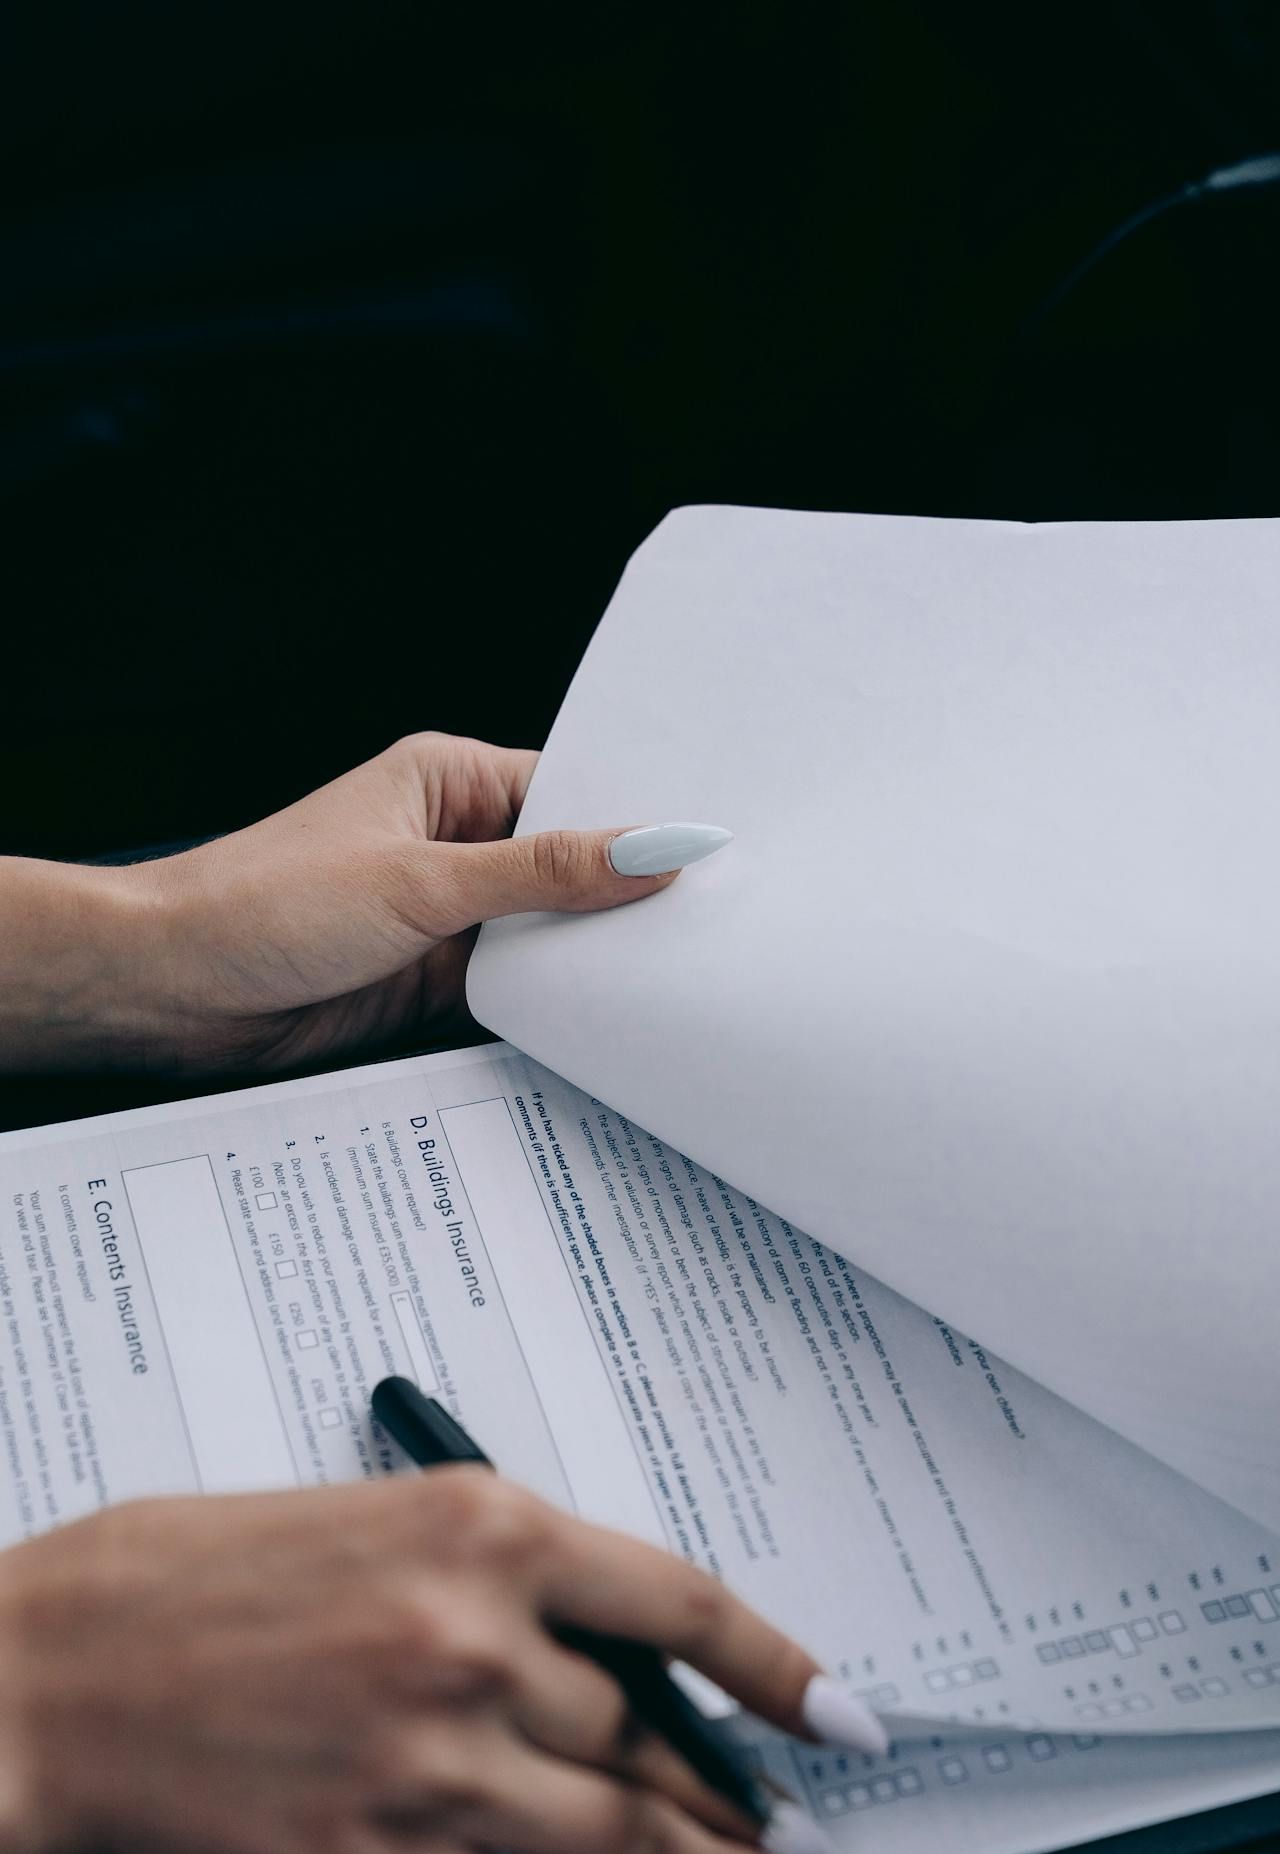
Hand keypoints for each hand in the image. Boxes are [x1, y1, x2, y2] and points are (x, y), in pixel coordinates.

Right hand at [0, 1474, 856, 1853]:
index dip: (783, 1668)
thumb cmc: (186, 1578)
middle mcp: (477, 1638)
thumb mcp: (369, 1516)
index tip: (834, 1713)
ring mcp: (435, 1761)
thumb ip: (499, 1573)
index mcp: (481, 1526)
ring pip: (626, 1839)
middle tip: (796, 1826)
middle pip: (659, 1740)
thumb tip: (605, 1648)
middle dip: (741, 1794)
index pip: (685, 1604)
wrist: (50, 1670)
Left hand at [126, 731, 717, 1075]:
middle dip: (624, 893)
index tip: (710, 849)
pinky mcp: (436, 978)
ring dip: (591, 953)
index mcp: (447, 780)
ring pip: (547, 931)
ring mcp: (446, 914)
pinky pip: (519, 985)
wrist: (177, 990)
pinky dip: (556, 1000)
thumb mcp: (423, 882)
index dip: (637, 821)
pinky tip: (608, 1012)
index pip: (569, 791)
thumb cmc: (268, 903)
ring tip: (675, 969)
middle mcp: (452, 841)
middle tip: (711, 917)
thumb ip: (545, 873)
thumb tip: (651, 848)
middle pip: (567, 865)